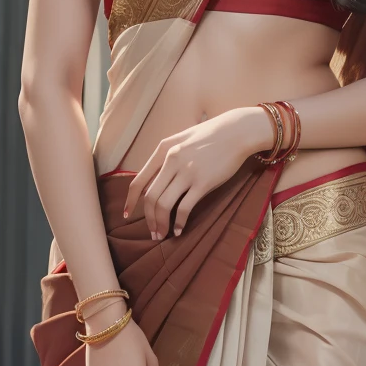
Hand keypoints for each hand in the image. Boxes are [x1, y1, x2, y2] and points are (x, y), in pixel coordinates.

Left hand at [124, 107, 269, 240]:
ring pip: (164, 205)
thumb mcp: (183, 139)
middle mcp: (171, 160)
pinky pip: (184, 208)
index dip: (131, 201)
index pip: (139, 181)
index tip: (127, 215)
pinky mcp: (203, 182)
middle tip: (152, 232)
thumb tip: (156, 181)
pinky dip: (179, 222)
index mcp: (163, 149)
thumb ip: (168, 157)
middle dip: (148, 219)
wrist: (238, 131)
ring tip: (163, 235)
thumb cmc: (211, 136)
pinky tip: (179, 230)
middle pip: (150, 197)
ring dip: (160, 224)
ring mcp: (187, 172)